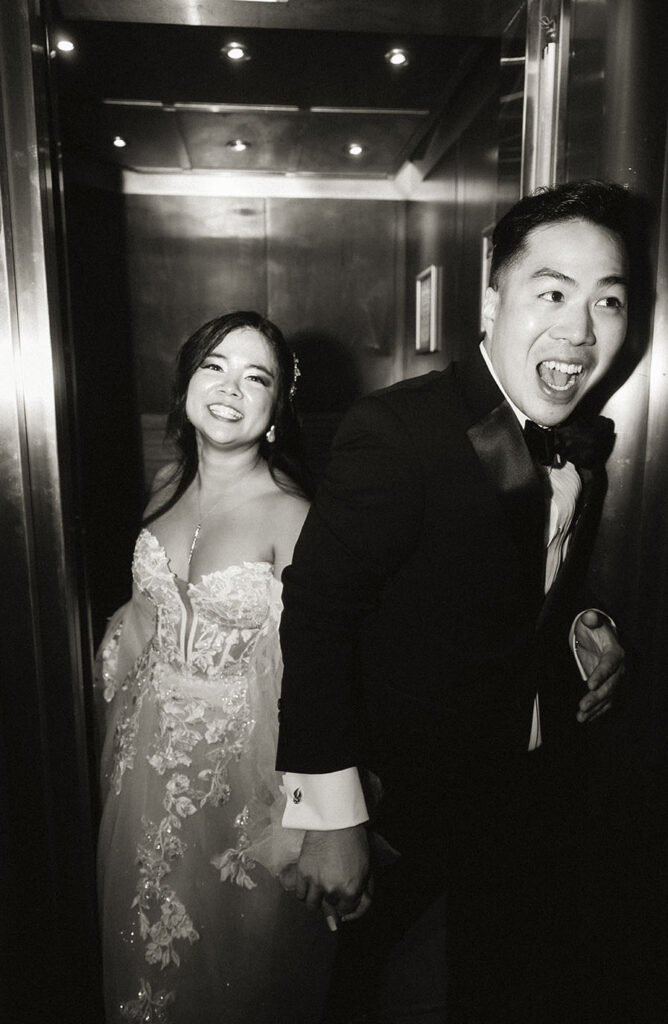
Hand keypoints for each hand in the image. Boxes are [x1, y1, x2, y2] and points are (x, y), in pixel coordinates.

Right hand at [290, 824, 371, 926]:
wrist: (335, 821)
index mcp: (351, 889)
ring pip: (312, 905)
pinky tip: (309, 883)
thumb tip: (348, 916)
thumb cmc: (354, 842)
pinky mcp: (302, 873)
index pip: (347, 910)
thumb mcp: (366, 869)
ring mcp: (315, 882)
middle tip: (333, 882)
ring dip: (317, 898)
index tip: (345, 893)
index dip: (346, 902)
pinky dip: (304, 892)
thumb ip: (363, 893)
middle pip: (330, 906)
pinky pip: (299, 894)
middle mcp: (332, 889)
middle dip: (333, 897)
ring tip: (320, 886)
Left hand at [574, 609, 625, 723]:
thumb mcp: (592, 622)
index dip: (601, 674)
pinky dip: (597, 712)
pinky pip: (606, 703)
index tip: (590, 684)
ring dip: (595, 709)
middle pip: (611, 685)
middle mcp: (621, 669)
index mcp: (617, 653)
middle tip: (583, 706)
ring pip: (609, 698)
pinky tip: (586, 719)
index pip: (610, 664)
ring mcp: (618, 681)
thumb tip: (589, 616)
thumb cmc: (595, 631)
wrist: (603, 640)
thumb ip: (591, 619)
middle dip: (597, 697)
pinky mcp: (612, 689)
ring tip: (581, 717)